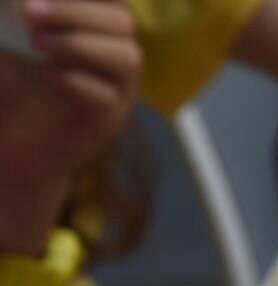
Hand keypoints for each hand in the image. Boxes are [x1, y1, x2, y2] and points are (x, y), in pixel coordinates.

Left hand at [0, 0, 140, 189]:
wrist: (12, 140)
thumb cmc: (12, 82)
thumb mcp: (11, 38)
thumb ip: (24, 15)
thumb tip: (23, 2)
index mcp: (99, 31)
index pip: (114, 1)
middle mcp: (116, 58)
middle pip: (122, 23)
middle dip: (75, 11)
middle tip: (29, 12)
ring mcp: (118, 92)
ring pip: (126, 58)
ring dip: (79, 44)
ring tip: (37, 43)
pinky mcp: (107, 122)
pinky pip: (106, 96)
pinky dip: (75, 80)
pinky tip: (49, 78)